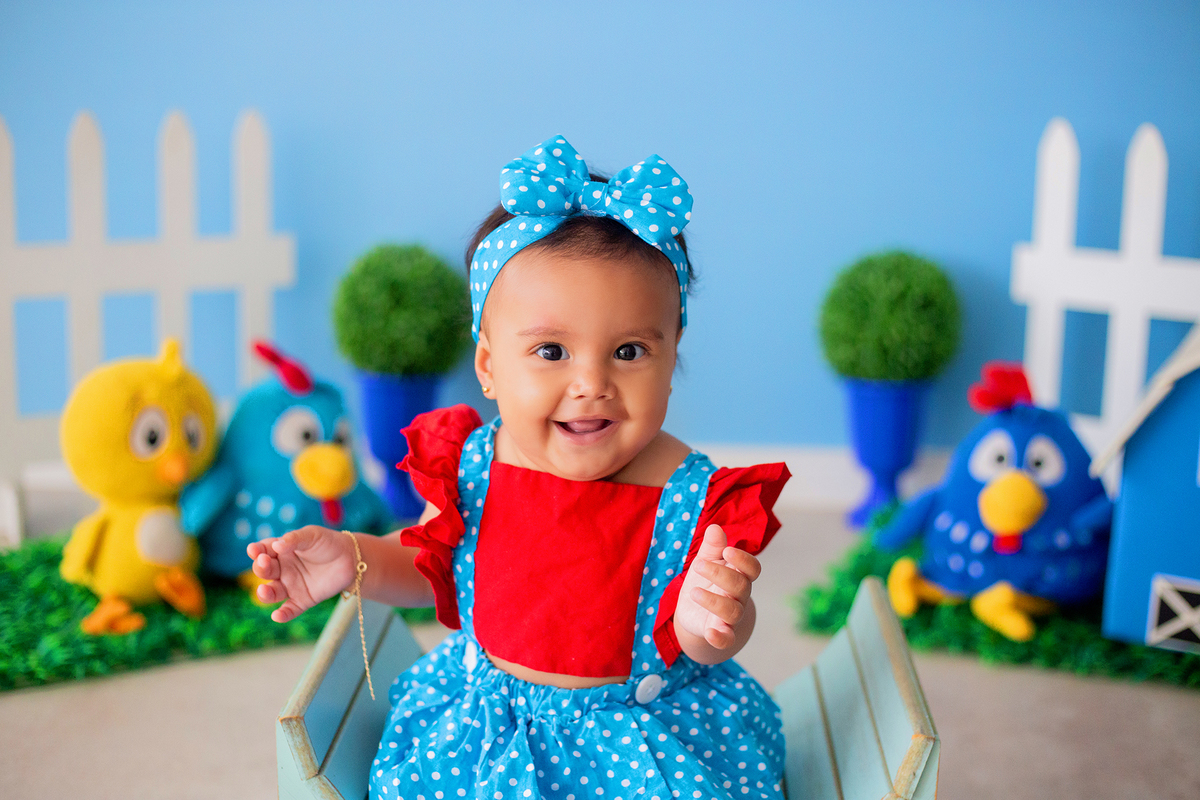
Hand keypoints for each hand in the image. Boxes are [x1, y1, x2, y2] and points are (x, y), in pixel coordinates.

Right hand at [247, 526, 356, 622]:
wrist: (350, 559)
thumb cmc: (328, 543)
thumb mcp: (312, 535)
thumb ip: (294, 539)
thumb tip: (277, 545)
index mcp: (281, 551)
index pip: (263, 551)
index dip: (256, 551)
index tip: (254, 550)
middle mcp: (282, 569)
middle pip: (265, 571)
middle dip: (261, 568)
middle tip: (264, 563)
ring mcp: (291, 586)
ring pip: (272, 593)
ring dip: (265, 593)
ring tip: (264, 590)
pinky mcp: (302, 600)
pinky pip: (289, 610)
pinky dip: (283, 614)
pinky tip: (277, 616)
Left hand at [674, 524, 760, 648]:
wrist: (695, 612)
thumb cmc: (706, 582)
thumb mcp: (706, 561)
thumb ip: (712, 546)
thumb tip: (715, 528)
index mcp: (738, 575)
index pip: (752, 568)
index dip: (743, 560)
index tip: (727, 551)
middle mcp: (738, 596)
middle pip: (740, 586)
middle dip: (720, 574)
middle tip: (698, 565)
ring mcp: (730, 616)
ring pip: (732, 610)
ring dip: (713, 601)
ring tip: (693, 592)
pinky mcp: (720, 632)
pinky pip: (726, 638)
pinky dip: (720, 637)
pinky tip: (710, 633)